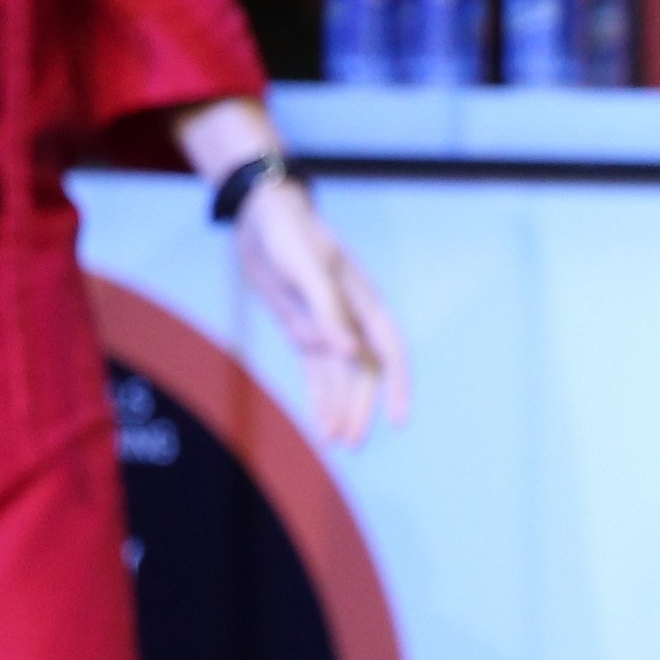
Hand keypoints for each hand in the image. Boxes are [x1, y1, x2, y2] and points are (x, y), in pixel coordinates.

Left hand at [234, 178, 408, 447]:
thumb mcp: (303, 267)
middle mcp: (352, 320)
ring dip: (340, 410)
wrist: (261, 215)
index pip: (390, 351)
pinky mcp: (306, 333)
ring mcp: (329, 328)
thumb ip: (326, 310)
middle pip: (364, 373)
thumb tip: (349, 355)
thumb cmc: (288, 233)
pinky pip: (318, 374)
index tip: (398, 419)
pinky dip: (320, 399)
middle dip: (360, 408)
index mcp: (362, 301)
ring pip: (341, 379)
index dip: (397, 385)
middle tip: (353, 442)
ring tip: (334, 443)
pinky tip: (321, 426)